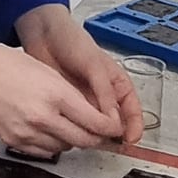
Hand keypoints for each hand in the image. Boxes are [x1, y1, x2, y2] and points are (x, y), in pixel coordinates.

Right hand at [0, 33, 120, 153]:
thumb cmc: (4, 64)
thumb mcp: (46, 72)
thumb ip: (70, 95)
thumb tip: (91, 113)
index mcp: (55, 95)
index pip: (96, 122)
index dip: (111, 128)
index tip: (116, 127)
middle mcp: (42, 117)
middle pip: (84, 140)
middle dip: (97, 138)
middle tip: (101, 133)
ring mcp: (27, 133)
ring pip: (65, 148)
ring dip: (74, 140)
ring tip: (71, 127)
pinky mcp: (14, 141)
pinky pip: (44, 152)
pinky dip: (53, 145)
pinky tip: (50, 131)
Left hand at [15, 5, 143, 146]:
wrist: (44, 34)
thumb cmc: (73, 41)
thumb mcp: (94, 66)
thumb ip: (104, 93)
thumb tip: (113, 121)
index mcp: (117, 84)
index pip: (132, 110)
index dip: (134, 126)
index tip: (130, 139)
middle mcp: (103, 95)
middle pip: (114, 122)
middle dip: (112, 134)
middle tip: (106, 143)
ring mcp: (85, 101)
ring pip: (94, 125)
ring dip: (93, 133)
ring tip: (89, 139)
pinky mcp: (68, 104)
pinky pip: (75, 121)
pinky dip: (75, 128)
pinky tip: (72, 132)